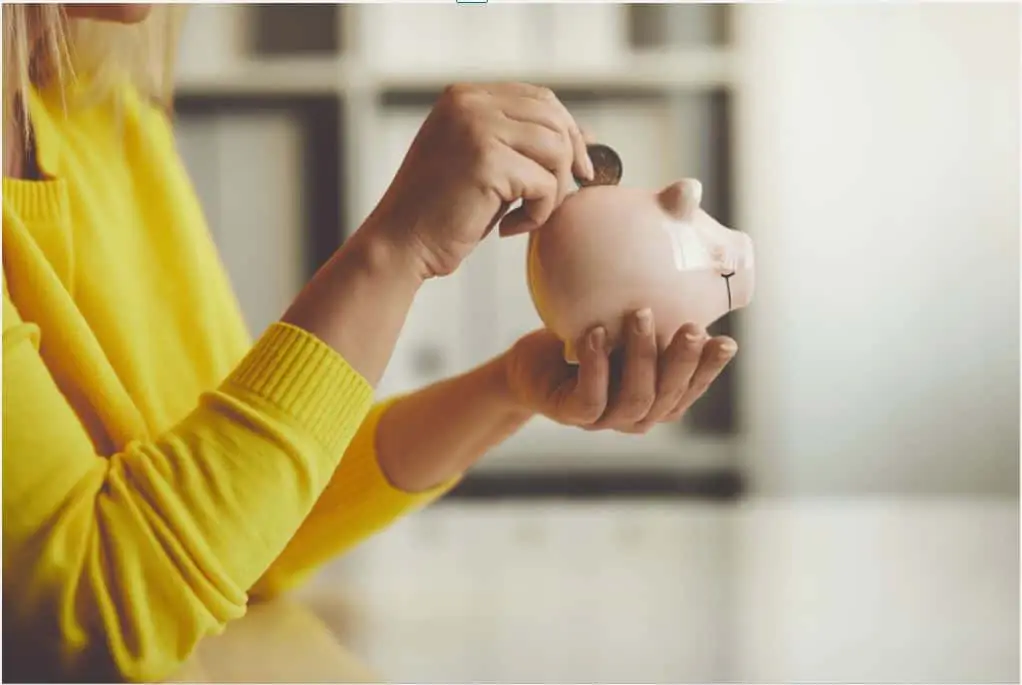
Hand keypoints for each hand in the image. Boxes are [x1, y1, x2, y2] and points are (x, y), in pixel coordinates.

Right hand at [369, 82, 593, 277]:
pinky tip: (507, 228)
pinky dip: (537, 214)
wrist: (400, 244)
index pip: (540, 98)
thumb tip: (588, 135)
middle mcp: (469, 103)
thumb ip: (525, 144)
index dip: (567, 131)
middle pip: (554, 119)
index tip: (575, 169)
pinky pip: (545, 184)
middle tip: (558, 198)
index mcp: (465, 97)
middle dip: (568, 160)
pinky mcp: (486, 161)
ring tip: (526, 215)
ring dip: (553, 191)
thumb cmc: (442, 212)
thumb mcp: (486, 165)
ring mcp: (476, 128)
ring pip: (556, 149)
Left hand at [502, 311, 736, 433]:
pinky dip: (596, 365)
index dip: (710, 369)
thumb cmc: (588, 342)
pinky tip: (597, 334)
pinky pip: (590, 398)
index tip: (727, 341)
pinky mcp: (573, 415)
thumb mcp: (625, 328)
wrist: (533, 365)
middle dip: (683, 361)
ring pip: (635, 398)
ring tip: (640, 315)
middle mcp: (638, 414)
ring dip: (641, 356)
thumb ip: (656, 318)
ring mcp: (606, 419)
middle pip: (668, 395)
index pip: (692, 387)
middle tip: (692, 328)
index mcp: (659, 397)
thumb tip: (688, 268)